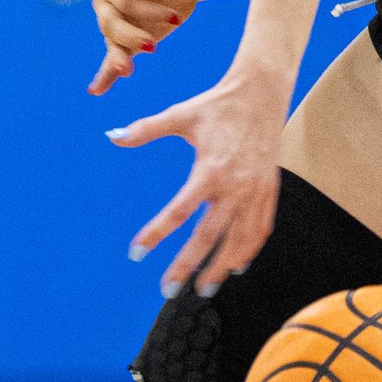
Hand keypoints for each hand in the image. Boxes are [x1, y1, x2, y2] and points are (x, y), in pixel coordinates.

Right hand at [89, 0, 204, 94]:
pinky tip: (96, 91)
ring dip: (118, 58)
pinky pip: (110, 60)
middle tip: (153, 45)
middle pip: (111, 23)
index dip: (146, 10)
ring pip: (112, 43)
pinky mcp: (126, 42)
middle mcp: (106, 2)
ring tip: (127, 70)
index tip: (175, 18)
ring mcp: (113, 24)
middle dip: (131, 35)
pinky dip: (104, 76)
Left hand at [107, 62, 288, 294]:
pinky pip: (260, 229)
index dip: (156, 234)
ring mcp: (255, 191)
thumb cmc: (218, 104)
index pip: (179, 212)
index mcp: (211, 169)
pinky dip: (249, 250)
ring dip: (221, 267)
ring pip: (239, 240)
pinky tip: (237, 265)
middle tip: (167, 290)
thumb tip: (113, 136)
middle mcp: (235, 186)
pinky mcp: (269, 190)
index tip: (136, 253)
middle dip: (188, 267)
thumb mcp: (180, 114)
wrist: (262, 92)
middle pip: (209, 237)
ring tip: (205, 288)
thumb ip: (146, 129)